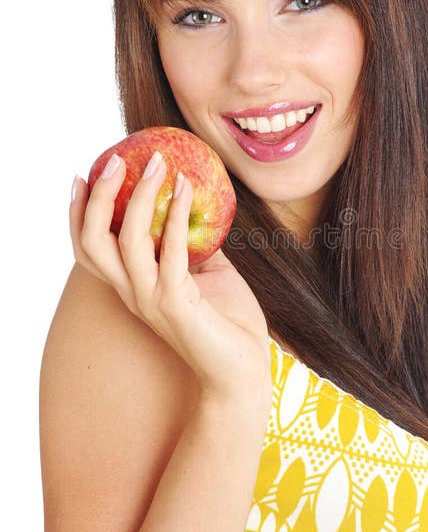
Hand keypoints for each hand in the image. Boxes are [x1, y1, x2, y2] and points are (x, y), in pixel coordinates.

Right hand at [70, 151, 270, 403]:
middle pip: (92, 242)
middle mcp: (133, 294)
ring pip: (126, 241)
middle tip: (113, 161)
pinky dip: (175, 216)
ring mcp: (151, 300)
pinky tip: (188, 187)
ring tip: (157, 163)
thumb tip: (198, 205)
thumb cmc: (229, 323)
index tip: (84, 175)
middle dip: (98, 198)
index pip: (89, 249)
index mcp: (133, 287)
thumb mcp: (209, 273)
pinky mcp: (176, 304)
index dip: (79, 213)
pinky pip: (169, 252)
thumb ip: (193, 245)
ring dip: (141, 196)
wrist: (245, 371)